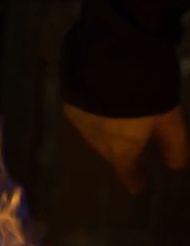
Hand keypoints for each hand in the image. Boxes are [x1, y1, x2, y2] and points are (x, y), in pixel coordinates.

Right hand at [63, 102, 188, 193]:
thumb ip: (173, 143)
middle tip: (130, 150)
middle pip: (108, 153)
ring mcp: (79, 121)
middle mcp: (95, 139)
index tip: (138, 187)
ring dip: (104, 134)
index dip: (133, 179)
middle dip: (119, 154)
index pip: (126, 170)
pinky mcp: (68, 103)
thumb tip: (177, 167)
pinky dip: (93, 116)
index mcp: (121, 146)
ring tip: (115, 123)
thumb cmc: (145, 91)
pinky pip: (83, 117)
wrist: (109, 59)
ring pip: (93, 135)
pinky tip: (101, 106)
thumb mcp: (168, 117)